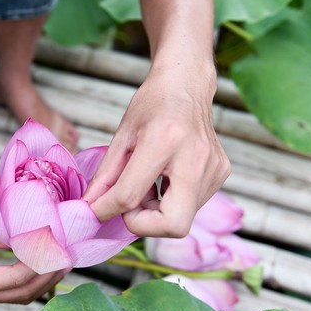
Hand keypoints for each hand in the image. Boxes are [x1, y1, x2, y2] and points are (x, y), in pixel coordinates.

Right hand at [0, 210, 67, 307]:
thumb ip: (4, 238)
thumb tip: (37, 239)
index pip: (14, 279)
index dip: (40, 265)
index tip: (59, 249)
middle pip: (20, 293)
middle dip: (48, 277)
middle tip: (69, 258)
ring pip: (19, 296)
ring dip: (43, 281)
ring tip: (63, 263)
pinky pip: (10, 292)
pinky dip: (29, 280)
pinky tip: (44, 266)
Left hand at [83, 67, 229, 237]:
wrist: (187, 84)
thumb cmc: (153, 105)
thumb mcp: (122, 136)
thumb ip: (106, 176)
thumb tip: (90, 207)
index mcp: (164, 141)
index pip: (130, 195)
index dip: (106, 209)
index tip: (96, 210)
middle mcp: (195, 158)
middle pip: (173, 225)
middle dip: (144, 225)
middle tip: (129, 206)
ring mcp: (213, 168)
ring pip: (181, 220)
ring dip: (155, 211)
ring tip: (147, 183)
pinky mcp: (220, 174)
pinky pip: (190, 206)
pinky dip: (170, 202)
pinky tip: (164, 178)